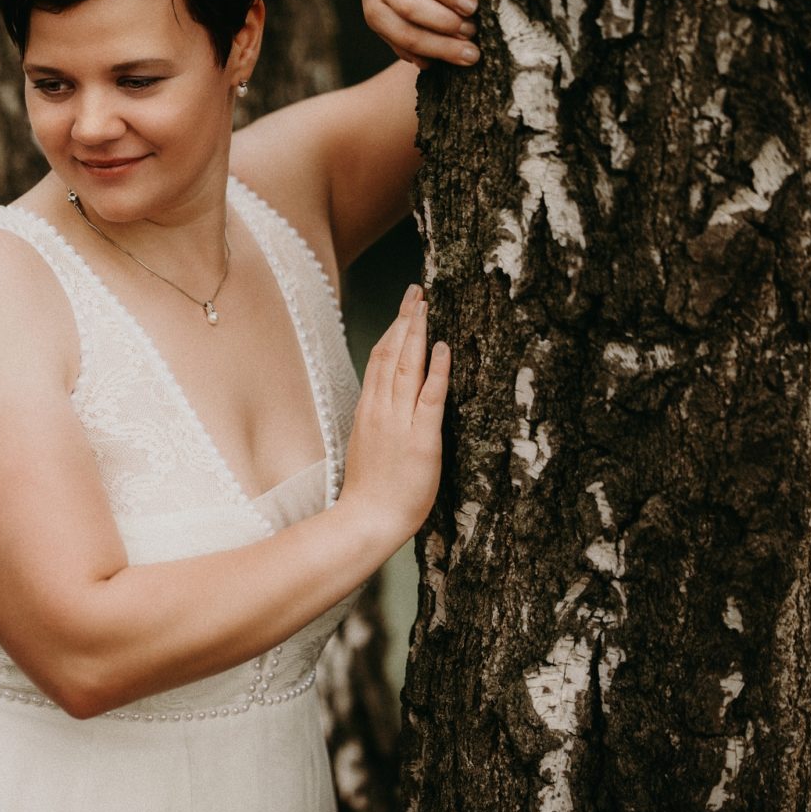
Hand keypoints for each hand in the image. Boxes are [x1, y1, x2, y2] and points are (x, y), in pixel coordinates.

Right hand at [340, 284, 450, 552]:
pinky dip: (436, 370)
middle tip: (416, 292)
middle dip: (405, 320)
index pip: (379, 360)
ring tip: (426, 305)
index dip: (393, 331)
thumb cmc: (371, 492)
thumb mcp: (367, 447)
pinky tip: (442, 347)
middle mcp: (380, 409)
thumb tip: (386, 405)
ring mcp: (399, 422)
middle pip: (391, 354)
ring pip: (406, 366)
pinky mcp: (421, 438)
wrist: (368, 520)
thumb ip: (377, 422)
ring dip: (417, 333)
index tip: (404, 310)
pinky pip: (429, 397)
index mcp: (368, 410)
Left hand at [360, 0, 478, 68]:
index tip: (469, 55)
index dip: (437, 47)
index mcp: (375, 8)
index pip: (404, 34)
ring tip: (472, 6)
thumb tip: (428, 64)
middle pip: (407, 7)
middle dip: (441, 23)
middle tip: (472, 31)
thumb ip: (407, 36)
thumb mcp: (397, 11)